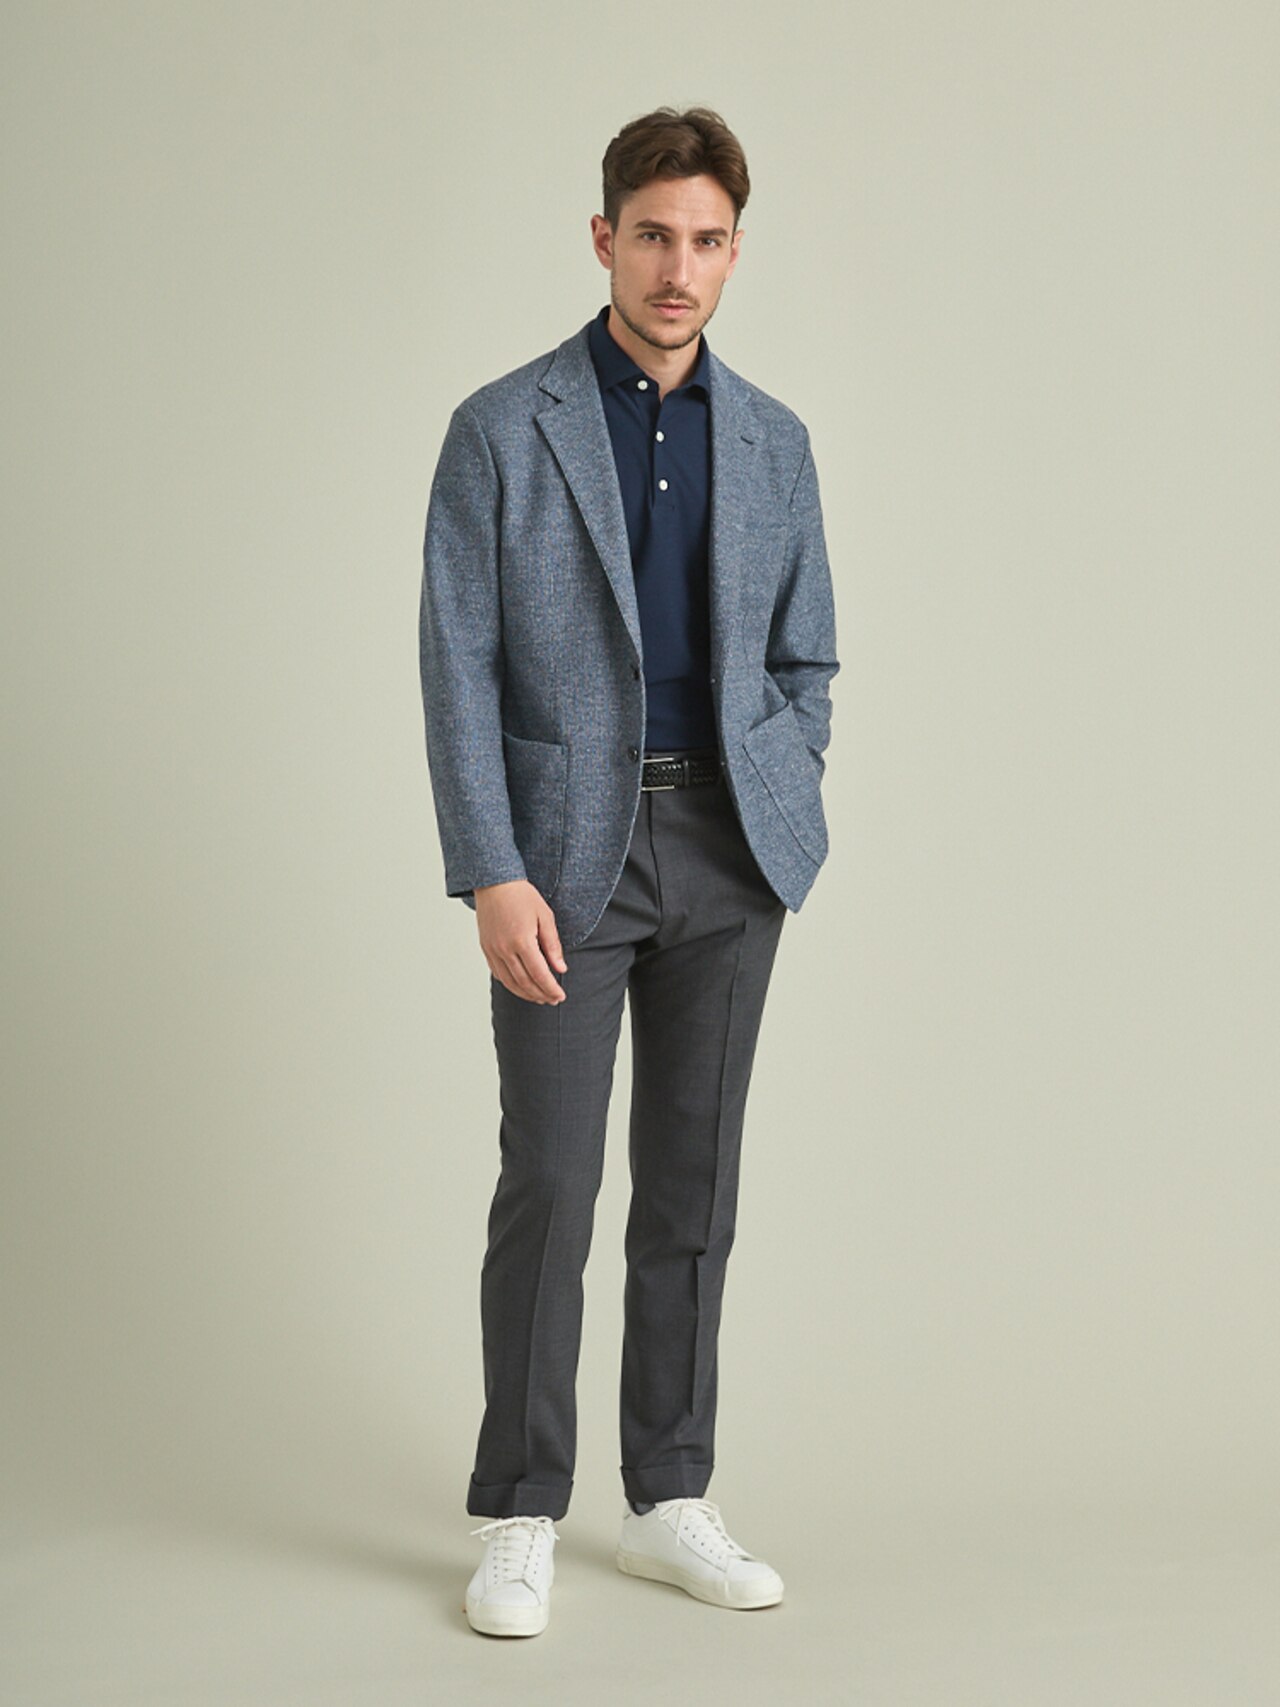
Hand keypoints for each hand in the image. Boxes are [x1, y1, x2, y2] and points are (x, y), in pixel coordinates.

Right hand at [474, 880, 567, 1003]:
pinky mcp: (486, 949)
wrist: (494, 883)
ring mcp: (493, 950)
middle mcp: (504, 949)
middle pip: (524, 983)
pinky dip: (511, 985)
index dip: (551, 988)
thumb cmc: (521, 896)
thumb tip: (561, 968)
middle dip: (541, 994)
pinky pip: (498, 974)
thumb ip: (553, 945)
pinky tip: (521, 987)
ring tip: (540, 998)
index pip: (539, 974)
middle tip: (553, 1000)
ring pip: (510, 982)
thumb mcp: (545, 916)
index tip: (560, 996)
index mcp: (522, 941)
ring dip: (526, 994)